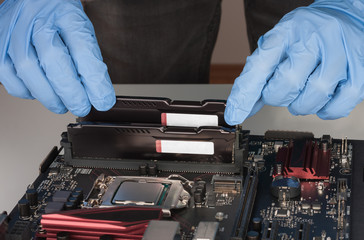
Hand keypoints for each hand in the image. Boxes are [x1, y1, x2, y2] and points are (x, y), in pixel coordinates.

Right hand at [0, 0, 115, 115]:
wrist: (32, 1)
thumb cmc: (58, 17)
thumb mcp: (80, 29)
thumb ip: (88, 58)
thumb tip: (97, 94)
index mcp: (65, 13)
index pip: (83, 49)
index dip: (94, 80)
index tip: (103, 100)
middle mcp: (37, 18)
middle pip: (54, 59)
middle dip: (70, 92)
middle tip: (82, 107)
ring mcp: (14, 30)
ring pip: (28, 69)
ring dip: (49, 96)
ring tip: (63, 105)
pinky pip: (8, 75)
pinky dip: (26, 90)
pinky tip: (40, 92)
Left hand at [224, 0, 363, 124]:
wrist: (346, 16)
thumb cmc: (307, 35)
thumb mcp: (279, 46)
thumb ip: (260, 75)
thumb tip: (243, 107)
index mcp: (286, 31)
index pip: (259, 64)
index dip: (245, 94)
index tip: (234, 114)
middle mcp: (313, 37)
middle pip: (287, 83)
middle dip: (279, 96)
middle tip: (283, 90)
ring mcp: (340, 52)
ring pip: (314, 96)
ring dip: (302, 105)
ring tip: (303, 94)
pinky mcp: (360, 68)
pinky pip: (339, 104)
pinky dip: (326, 110)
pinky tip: (322, 99)